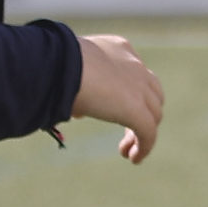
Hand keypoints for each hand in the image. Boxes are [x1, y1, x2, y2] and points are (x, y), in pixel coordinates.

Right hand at [70, 31, 163, 161]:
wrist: (60, 65)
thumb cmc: (54, 66)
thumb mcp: (69, 73)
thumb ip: (79, 89)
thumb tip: (79, 111)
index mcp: (119, 48)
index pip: (135, 72)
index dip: (128, 91)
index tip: (111, 105)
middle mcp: (135, 65)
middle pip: (151, 93)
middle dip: (142, 111)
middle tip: (126, 129)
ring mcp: (140, 88)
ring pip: (153, 115)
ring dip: (142, 133)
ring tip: (126, 149)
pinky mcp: (138, 110)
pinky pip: (148, 133)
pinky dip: (144, 147)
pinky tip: (133, 158)